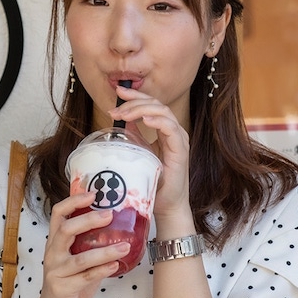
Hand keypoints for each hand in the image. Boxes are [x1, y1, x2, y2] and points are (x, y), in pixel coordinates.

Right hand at [30, 192, 128, 297]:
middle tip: (110, 215)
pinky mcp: (62, 289)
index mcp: (55, 242)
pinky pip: (85, 278)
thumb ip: (91, 246)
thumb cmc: (70, 284)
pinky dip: (102, 271)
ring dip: (105, 251)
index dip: (73, 201)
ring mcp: (55, 272)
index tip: (93, 193)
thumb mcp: (77, 261)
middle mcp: (52, 254)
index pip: (58, 214)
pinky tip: (116, 266)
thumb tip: (121, 229)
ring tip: (125, 246)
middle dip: (88, 220)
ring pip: (81, 258)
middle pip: (66, 230)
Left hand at [109, 86, 192, 229]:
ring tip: (125, 113)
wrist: (166, 205)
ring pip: (163, 112)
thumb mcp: (139, 153)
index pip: (151, 105)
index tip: (118, 92)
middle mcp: (174, 131)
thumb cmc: (154, 181)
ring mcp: (179, 139)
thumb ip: (134, 136)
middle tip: (116, 106)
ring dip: (142, 109)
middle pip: (156, 104)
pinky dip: (158, 121)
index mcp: (165, 130)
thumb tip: (120, 120)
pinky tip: (145, 120)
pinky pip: (171, 128)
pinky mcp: (181, 150)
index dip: (135, 95)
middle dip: (135, 101)